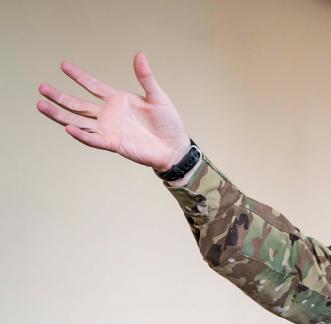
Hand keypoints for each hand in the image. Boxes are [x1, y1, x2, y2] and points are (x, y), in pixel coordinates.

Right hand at [37, 52, 190, 171]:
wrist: (175, 147)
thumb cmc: (168, 123)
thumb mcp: (157, 96)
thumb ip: (146, 77)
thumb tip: (140, 55)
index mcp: (118, 100)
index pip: (93, 86)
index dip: (78, 76)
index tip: (63, 65)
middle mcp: (109, 114)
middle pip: (78, 104)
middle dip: (60, 96)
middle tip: (42, 87)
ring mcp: (109, 129)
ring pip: (78, 121)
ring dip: (59, 114)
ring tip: (41, 105)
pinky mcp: (113, 143)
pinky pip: (93, 139)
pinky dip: (80, 134)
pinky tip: (67, 127)